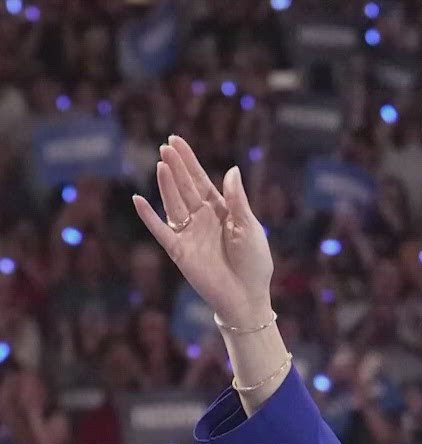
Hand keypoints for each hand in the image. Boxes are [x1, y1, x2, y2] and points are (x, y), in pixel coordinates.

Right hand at [131, 136, 274, 325]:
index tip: (175, 140)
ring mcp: (188, 234)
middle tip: (165, 146)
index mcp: (221, 211)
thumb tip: (231, 169)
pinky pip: (161, 231)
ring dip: (167, 185)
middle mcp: (201, 219)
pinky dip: (149, 216)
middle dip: (176, 167)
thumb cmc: (254, 262)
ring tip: (161, 165)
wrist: (247, 296)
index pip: (200, 181)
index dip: (188, 161)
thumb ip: (237, 200)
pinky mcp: (179, 251)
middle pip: (185, 188)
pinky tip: (138, 200)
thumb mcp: (249, 226)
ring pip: (173, 204)